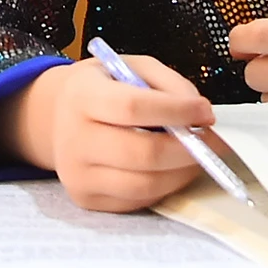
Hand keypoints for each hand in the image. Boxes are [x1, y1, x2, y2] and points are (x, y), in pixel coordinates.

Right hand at [0, 57, 215, 212]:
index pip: (132, 107)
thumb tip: (199, 114)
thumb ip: (166, 82)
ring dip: (181, 173)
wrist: (56, 117)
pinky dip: (164, 188)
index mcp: (81, 95)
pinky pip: (137, 201)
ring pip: (144, 185)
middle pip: (142, 153)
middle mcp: (73, 138)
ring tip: (196, 157)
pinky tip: (170, 170)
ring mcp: (77, 174)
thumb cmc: (102, 88)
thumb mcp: (128, 67)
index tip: (205, 111)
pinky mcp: (85, 199)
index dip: (176, 111)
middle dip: (187, 150)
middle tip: (211, 142)